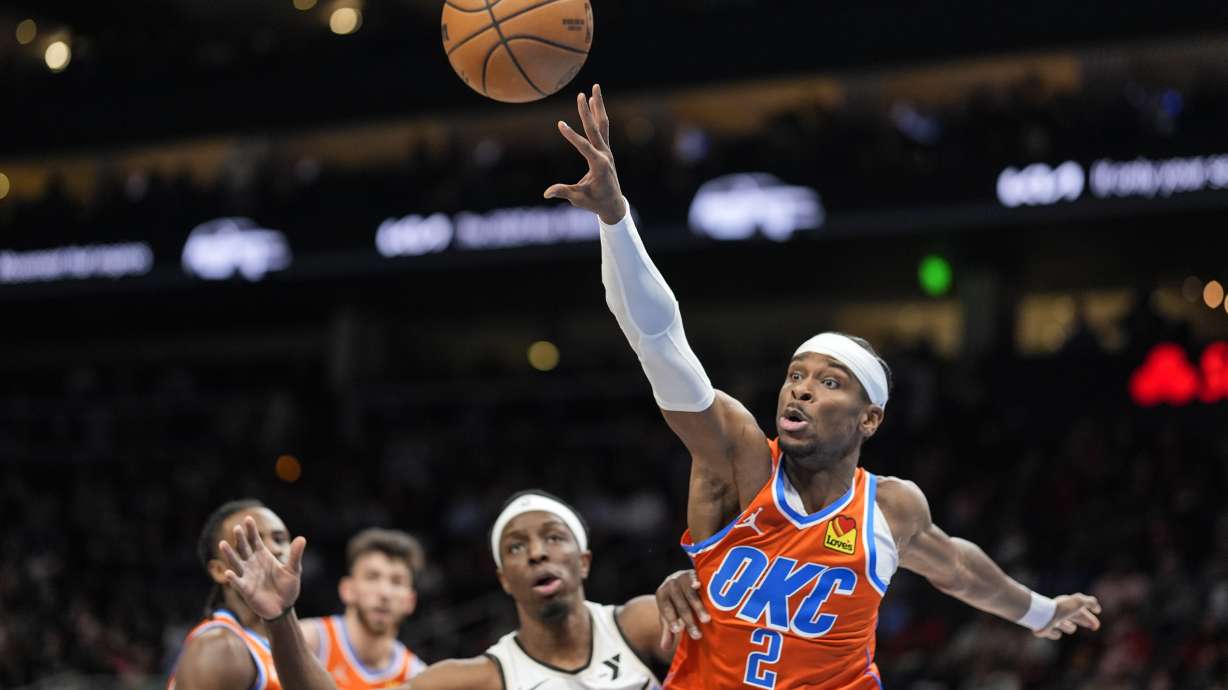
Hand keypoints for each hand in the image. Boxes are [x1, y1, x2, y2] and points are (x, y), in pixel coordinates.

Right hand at [219, 516, 306, 620]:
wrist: (283, 608)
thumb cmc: (288, 587)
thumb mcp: (294, 570)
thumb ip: (295, 555)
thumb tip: (302, 538)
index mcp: (263, 557)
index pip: (255, 540)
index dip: (251, 530)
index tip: (248, 518)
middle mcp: (253, 564)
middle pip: (244, 548)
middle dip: (240, 538)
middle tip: (236, 528)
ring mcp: (247, 576)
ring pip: (236, 562)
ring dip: (229, 554)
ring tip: (222, 544)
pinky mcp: (245, 590)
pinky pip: (237, 582)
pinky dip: (233, 577)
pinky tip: (229, 572)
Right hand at [543, 84, 627, 224]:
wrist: (613, 204)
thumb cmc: (594, 202)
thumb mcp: (578, 199)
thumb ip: (564, 192)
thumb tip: (546, 193)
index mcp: (599, 166)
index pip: (584, 147)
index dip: (571, 136)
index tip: (559, 124)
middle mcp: (605, 154)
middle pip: (595, 129)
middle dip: (587, 113)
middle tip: (581, 95)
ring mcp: (607, 150)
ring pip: (602, 124)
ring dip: (598, 106)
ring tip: (595, 88)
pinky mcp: (606, 149)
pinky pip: (603, 128)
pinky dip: (598, 115)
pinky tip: (594, 102)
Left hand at [656, 569, 709, 650]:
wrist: (680, 580)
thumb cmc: (675, 602)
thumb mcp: (670, 615)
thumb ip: (668, 630)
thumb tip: (664, 648)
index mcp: (662, 594)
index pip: (666, 608)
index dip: (671, 618)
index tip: (678, 630)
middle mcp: (671, 584)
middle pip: (679, 603)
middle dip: (688, 620)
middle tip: (697, 636)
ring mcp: (683, 577)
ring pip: (689, 592)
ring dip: (698, 606)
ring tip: (706, 621)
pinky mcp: (696, 572)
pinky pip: (698, 579)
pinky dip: (699, 582)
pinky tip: (701, 586)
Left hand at [1033, 593, 1101, 639]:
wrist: (1042, 615)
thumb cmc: (1062, 609)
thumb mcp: (1079, 602)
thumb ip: (1091, 602)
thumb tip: (1097, 609)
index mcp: (1068, 604)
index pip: (1082, 611)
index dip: (1090, 618)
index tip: (1096, 626)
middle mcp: (1061, 611)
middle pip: (1077, 618)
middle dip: (1085, 621)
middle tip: (1095, 627)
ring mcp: (1054, 620)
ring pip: (1068, 627)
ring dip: (1068, 627)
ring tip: (1060, 622)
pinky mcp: (1046, 629)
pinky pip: (1056, 634)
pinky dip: (1055, 633)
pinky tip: (1051, 629)